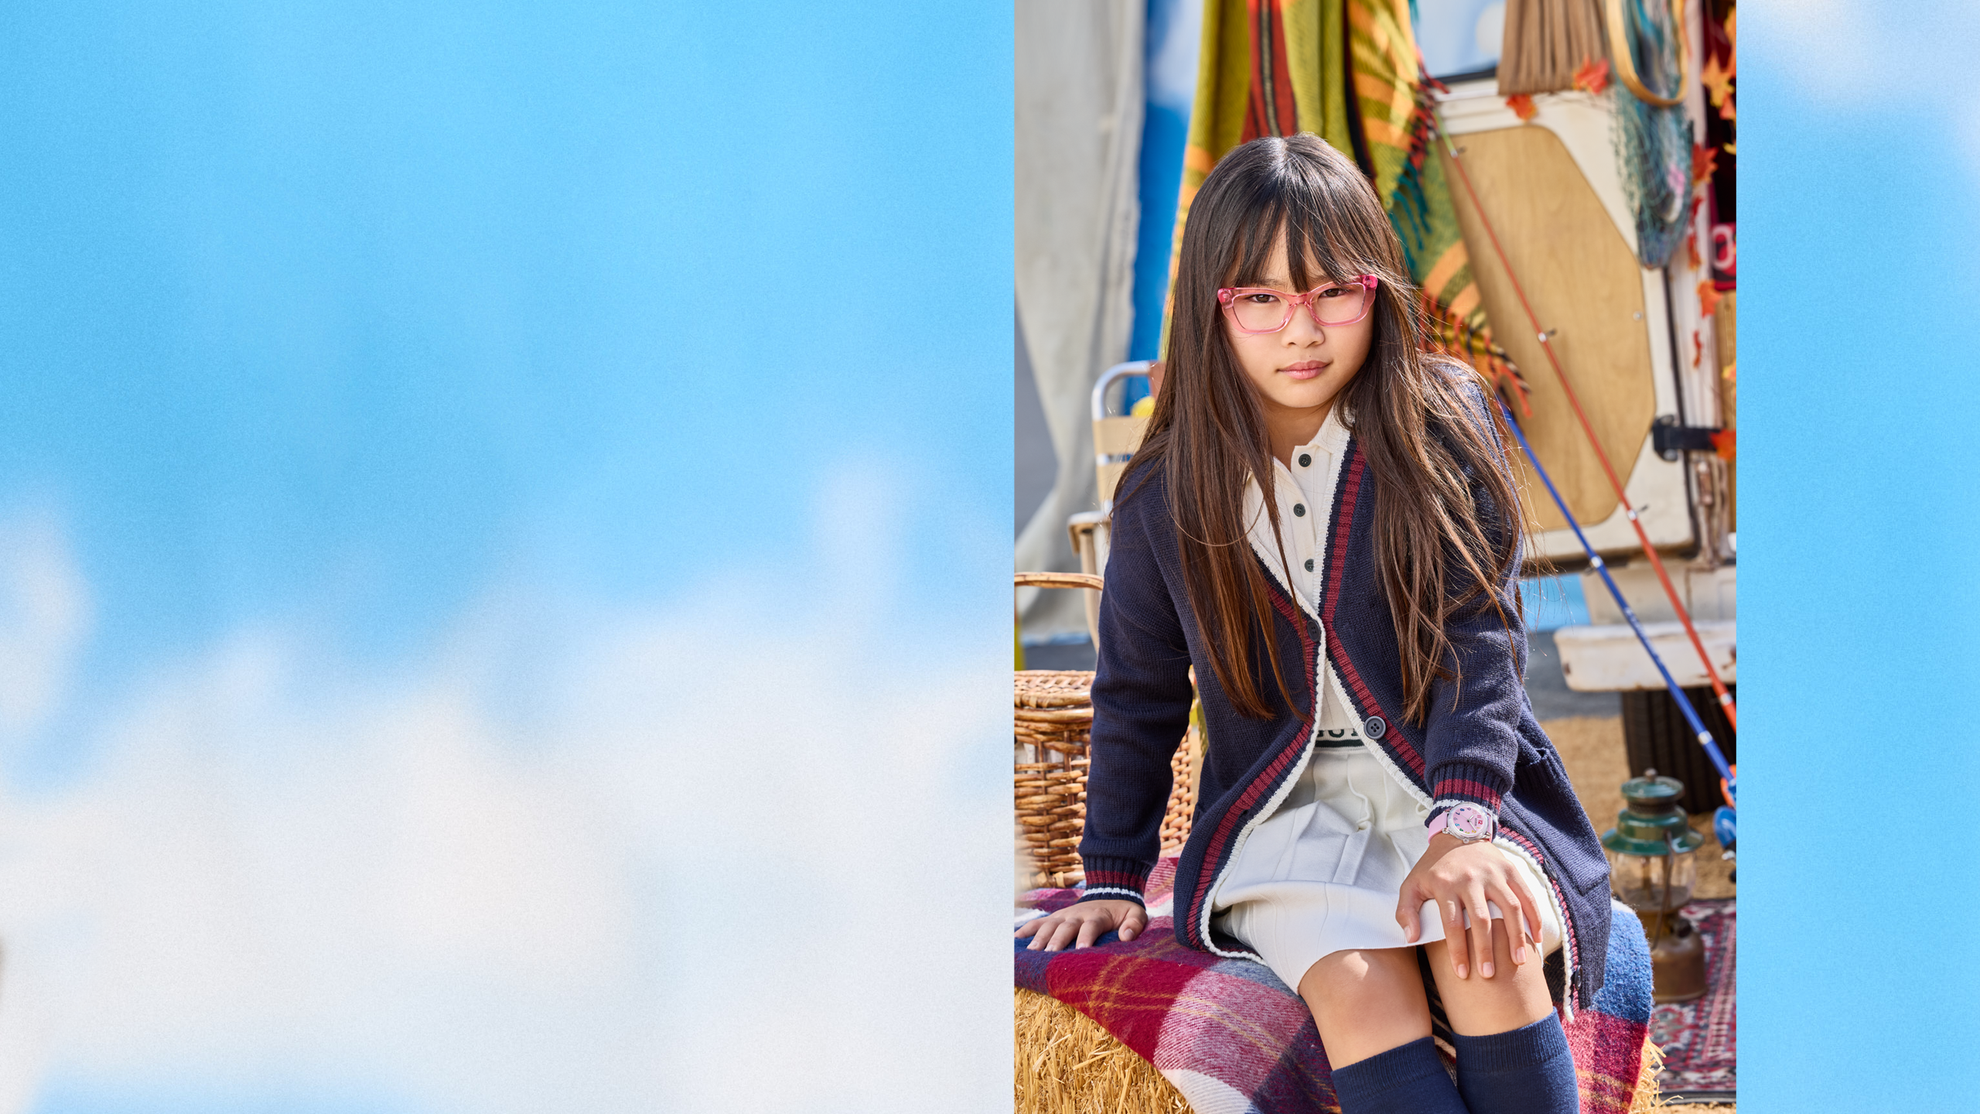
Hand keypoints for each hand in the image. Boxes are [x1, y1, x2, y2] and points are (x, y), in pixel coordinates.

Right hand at [1015, 899, 1147, 950]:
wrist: (1111, 890)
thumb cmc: (1124, 911)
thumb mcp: (1136, 914)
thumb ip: (1135, 924)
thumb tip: (1127, 937)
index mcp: (1098, 914)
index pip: (1091, 925)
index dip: (1086, 936)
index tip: (1082, 950)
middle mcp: (1078, 913)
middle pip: (1066, 926)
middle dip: (1057, 940)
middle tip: (1049, 954)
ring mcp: (1064, 915)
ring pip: (1049, 924)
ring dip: (1040, 937)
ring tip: (1032, 951)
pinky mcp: (1056, 917)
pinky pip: (1039, 922)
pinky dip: (1026, 929)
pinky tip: (1015, 939)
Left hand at [1396, 832, 1542, 980]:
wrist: (1457, 832)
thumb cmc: (1433, 867)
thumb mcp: (1411, 884)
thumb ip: (1406, 911)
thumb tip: (1410, 938)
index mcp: (1445, 884)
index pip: (1451, 924)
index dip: (1457, 950)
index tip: (1462, 973)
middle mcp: (1470, 879)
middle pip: (1481, 919)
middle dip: (1485, 949)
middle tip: (1489, 975)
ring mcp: (1493, 873)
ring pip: (1509, 908)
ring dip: (1515, 936)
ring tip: (1518, 962)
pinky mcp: (1510, 869)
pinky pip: (1526, 896)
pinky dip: (1534, 917)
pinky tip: (1536, 939)